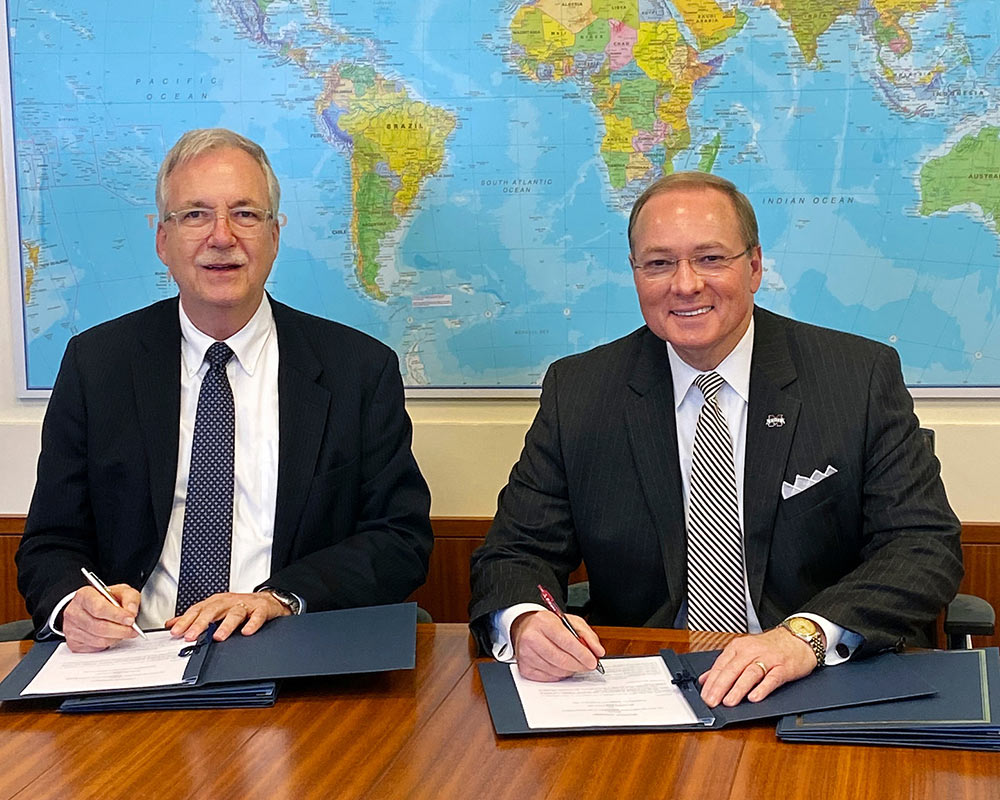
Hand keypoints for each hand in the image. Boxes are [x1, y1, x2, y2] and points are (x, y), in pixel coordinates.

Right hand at [62, 584, 141, 652]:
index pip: (99, 608)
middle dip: (120, 630)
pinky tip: (113, 636)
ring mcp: (71, 628)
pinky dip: (108, 644)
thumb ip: (130, 598)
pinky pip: (95, 647)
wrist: (91, 608)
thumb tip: (131, 611)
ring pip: (98, 640)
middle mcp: (74, 611)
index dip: (117, 615)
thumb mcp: (121, 591)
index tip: (131, 619)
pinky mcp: (73, 643)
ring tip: (124, 632)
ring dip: (116, 638)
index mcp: (84, 595)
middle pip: (99, 626)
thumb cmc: (106, 600)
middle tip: (133, 629)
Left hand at [165, 591, 290, 641]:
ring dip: (226, 625)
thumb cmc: (239, 605)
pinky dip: (252, 623)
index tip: (176, 632)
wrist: (267, 600)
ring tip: (218, 637)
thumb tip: (172, 623)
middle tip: (191, 636)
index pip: (198, 610)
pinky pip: (257, 616)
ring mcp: (246, 605)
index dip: (186, 621)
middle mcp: (229, 602)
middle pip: (213, 610)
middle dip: (201, 623)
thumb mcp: (215, 608)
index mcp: (216, 602)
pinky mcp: (261, 609)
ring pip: (234, 613)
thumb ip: (194, 616)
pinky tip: (247, 632)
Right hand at [510, 610, 604, 680]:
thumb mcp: (570, 621)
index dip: (582, 654)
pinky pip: (548, 678)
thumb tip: (598, 652)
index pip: (566, 642)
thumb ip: (587, 635)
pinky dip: (559, 675)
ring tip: (573, 663)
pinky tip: (561, 667)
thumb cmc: (549, 625)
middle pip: (561, 659)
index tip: (593, 661)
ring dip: (570, 670)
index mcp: (544, 622)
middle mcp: (532, 638)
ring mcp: (526, 654)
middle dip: (579, 665)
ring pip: (556, 671)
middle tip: (588, 666)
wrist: (525, 628)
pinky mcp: (524, 668)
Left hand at [698, 626, 820, 706]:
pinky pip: (772, 679)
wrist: (798, 638)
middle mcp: (751, 652)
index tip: (704, 695)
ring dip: (738, 689)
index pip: (721, 665)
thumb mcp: (744, 651)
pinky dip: (762, 688)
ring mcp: (768, 659)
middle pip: (732, 669)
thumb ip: (724, 665)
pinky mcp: (783, 668)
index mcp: (739, 647)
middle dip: (720, 687)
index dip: (711, 681)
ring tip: (729, 702)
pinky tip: (754, 698)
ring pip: (750, 674)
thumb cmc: (770, 647)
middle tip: (712, 701)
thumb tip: (705, 679)